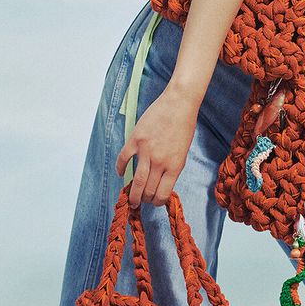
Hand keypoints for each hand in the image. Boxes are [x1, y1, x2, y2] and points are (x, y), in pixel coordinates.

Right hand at [115, 84, 198, 208]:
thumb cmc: (184, 126)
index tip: (154, 202)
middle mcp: (160, 161)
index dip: (157, 202)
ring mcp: (146, 151)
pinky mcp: (135, 139)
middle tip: (140, 202)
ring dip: (132, 193)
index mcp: (175, 165)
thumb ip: (172, 167)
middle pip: (148, 190)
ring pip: (135, 180)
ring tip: (130, 199)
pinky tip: (120, 173)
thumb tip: (160, 182)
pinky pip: (123, 159)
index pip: (163, 194)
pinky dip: (120, 168)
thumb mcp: (183, 151)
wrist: (179, 103)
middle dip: (144, 199)